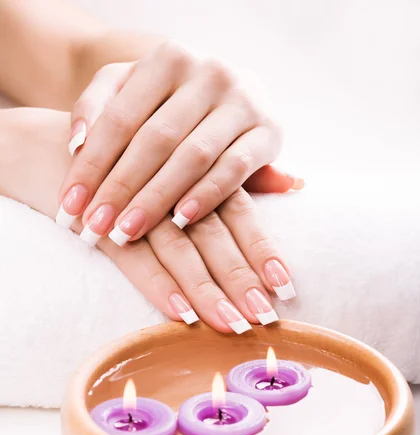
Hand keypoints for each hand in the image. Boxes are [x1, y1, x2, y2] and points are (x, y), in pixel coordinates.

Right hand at [3, 108, 294, 332]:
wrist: (52, 146)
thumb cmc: (132, 154)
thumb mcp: (185, 155)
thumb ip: (241, 171)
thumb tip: (295, 181)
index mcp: (196, 164)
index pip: (236, 210)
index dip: (261, 248)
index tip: (285, 285)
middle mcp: (170, 181)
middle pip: (213, 233)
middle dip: (239, 278)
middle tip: (264, 318)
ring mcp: (133, 200)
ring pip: (178, 247)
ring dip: (204, 288)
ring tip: (230, 324)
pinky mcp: (99, 218)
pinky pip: (130, 255)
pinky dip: (155, 283)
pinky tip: (178, 312)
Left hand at [56, 41, 302, 245]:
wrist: (230, 89)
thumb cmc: (169, 98)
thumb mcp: (128, 87)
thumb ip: (94, 106)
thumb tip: (75, 145)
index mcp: (167, 58)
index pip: (119, 118)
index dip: (91, 165)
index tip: (69, 206)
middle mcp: (209, 73)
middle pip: (155, 139)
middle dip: (121, 188)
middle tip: (95, 227)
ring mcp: (243, 101)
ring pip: (192, 156)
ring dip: (157, 198)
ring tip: (127, 231)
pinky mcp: (269, 132)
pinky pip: (235, 168)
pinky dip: (207, 194)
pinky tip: (181, 219)